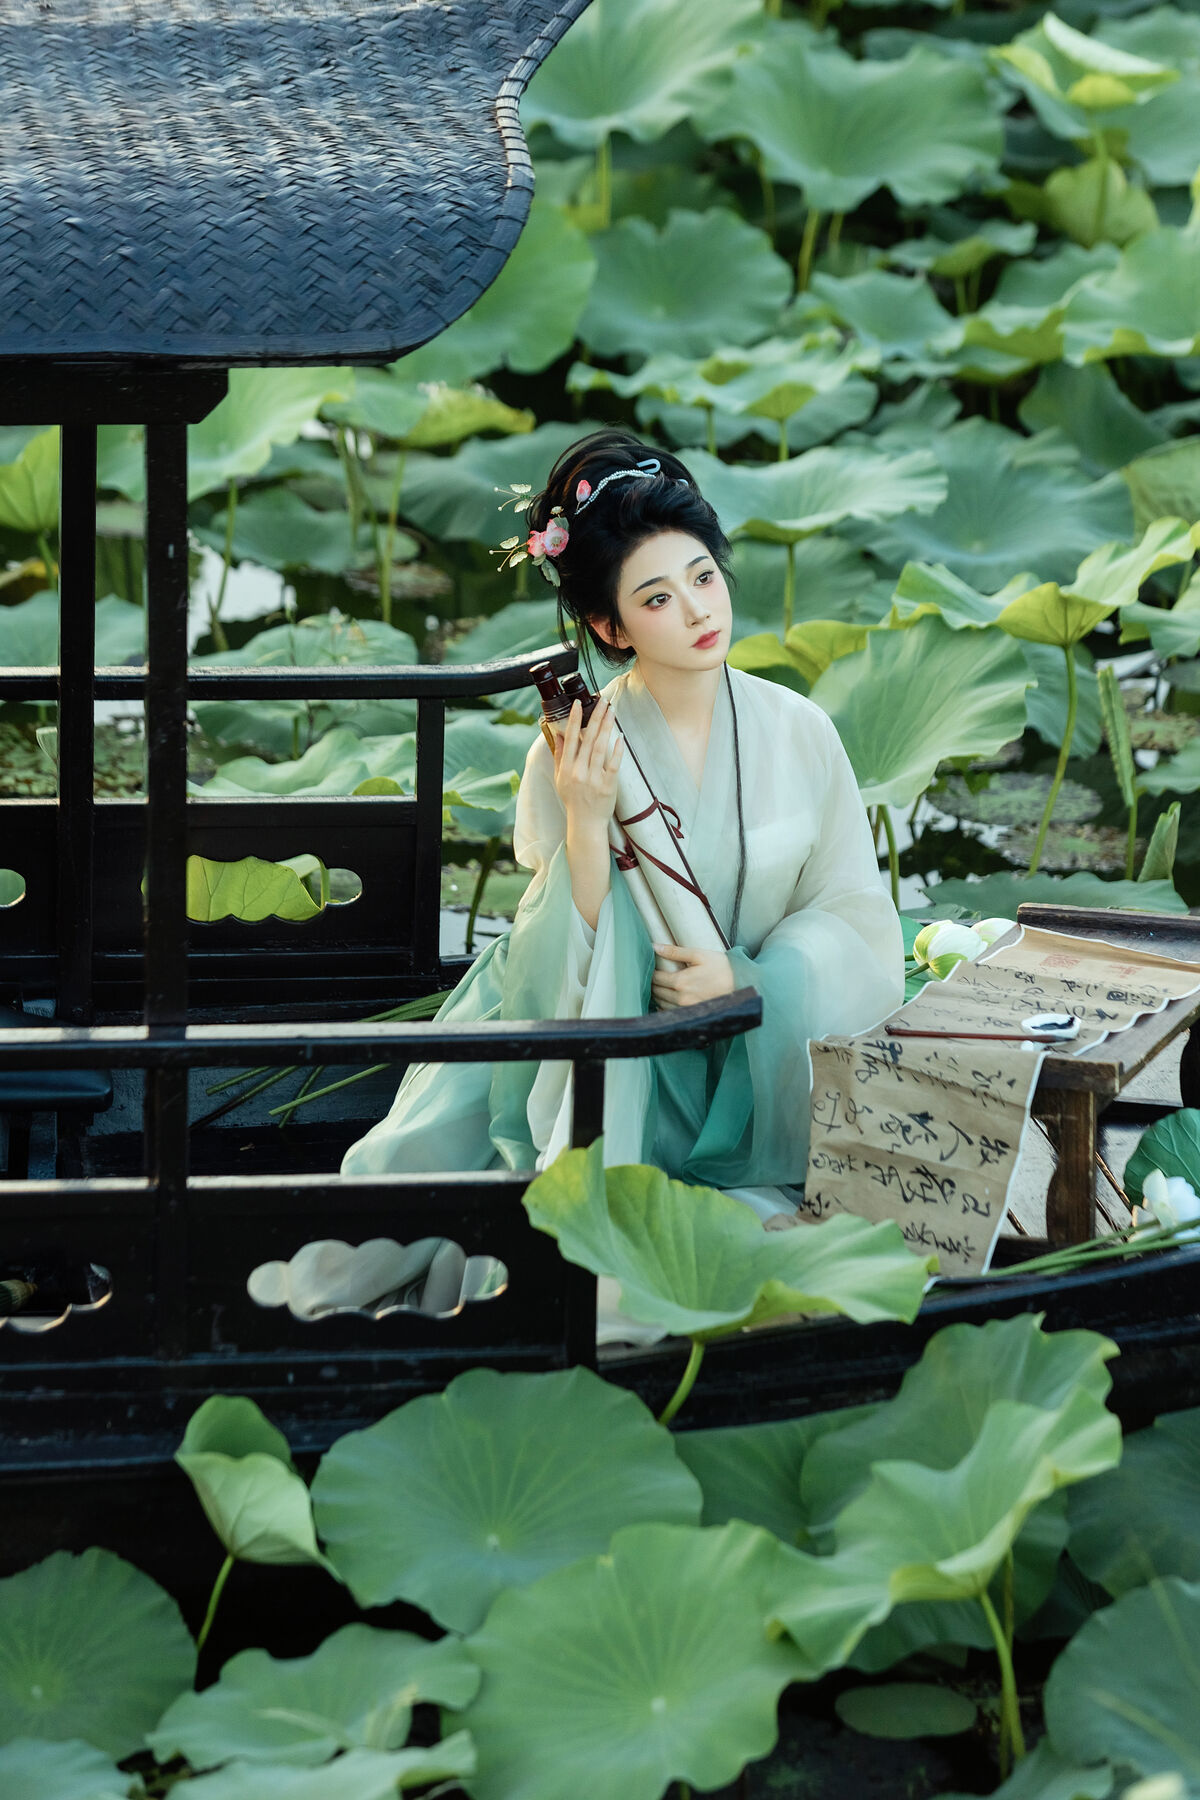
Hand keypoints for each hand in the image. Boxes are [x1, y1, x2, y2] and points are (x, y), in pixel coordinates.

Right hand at [552, 696, 622, 833]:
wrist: (585, 823)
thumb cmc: (573, 800)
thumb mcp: (561, 778)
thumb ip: (560, 756)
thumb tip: (560, 735)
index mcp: (567, 768)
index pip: (570, 738)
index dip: (574, 720)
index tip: (578, 704)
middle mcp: (579, 771)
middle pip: (588, 738)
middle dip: (595, 717)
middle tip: (602, 701)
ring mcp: (594, 778)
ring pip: (600, 747)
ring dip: (606, 727)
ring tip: (611, 711)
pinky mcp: (608, 785)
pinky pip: (613, 764)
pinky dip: (616, 750)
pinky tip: (620, 736)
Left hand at [651, 943, 735, 1009]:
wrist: (740, 985)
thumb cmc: (721, 968)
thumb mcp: (699, 955)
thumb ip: (675, 952)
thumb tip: (655, 947)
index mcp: (680, 982)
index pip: (655, 978)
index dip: (653, 972)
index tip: (655, 967)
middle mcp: (680, 998)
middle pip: (656, 991)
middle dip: (654, 983)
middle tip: (659, 975)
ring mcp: (685, 1009)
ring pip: (660, 1003)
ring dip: (659, 995)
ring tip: (664, 985)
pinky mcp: (690, 1016)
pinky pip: (669, 1013)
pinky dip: (665, 1006)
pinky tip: (671, 998)